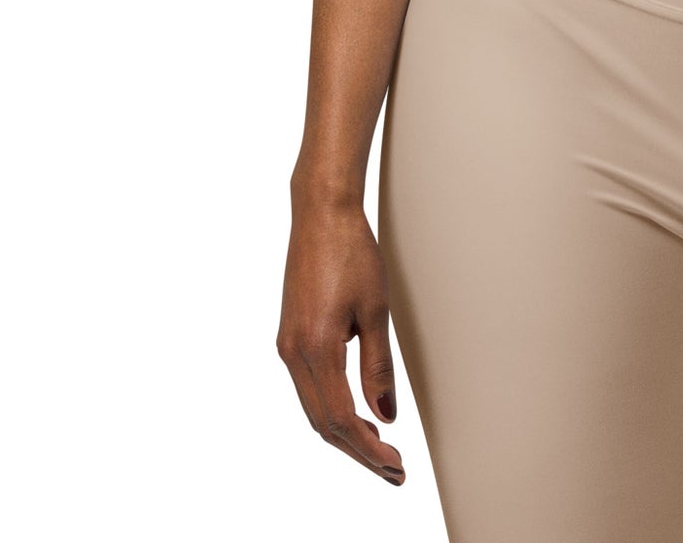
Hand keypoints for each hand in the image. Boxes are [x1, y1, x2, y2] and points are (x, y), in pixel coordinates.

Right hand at [277, 198, 406, 485]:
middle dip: (357, 451)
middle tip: (393, 469)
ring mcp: (287, 345)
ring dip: (343, 434)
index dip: (369, 450)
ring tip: (378, 450)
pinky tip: (353, 414)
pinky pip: (307, 388)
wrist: (321, 213)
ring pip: (312, 409)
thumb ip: (378, 366)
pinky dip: (330, 410)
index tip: (395, 466)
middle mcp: (294, 353)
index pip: (341, 419)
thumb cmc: (351, 251)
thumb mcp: (375, 309)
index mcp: (316, 348)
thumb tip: (386, 415)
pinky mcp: (289, 335)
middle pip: (323, 423)